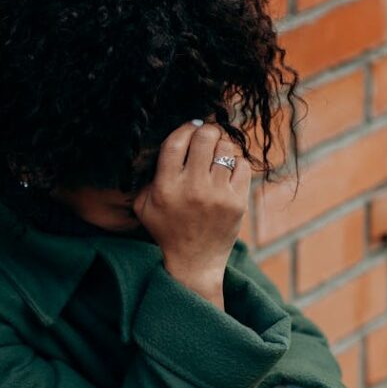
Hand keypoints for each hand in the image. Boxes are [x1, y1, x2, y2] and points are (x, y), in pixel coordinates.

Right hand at [132, 120, 251, 307]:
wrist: (194, 261)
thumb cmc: (167, 230)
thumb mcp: (144, 206)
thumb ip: (147, 178)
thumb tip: (166, 146)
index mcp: (166, 188)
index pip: (176, 142)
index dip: (185, 127)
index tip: (191, 126)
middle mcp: (192, 189)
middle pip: (205, 139)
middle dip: (207, 131)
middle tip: (207, 134)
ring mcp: (217, 196)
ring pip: (226, 149)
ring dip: (222, 145)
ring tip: (217, 152)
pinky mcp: (237, 203)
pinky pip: (242, 165)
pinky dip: (236, 162)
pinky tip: (227, 169)